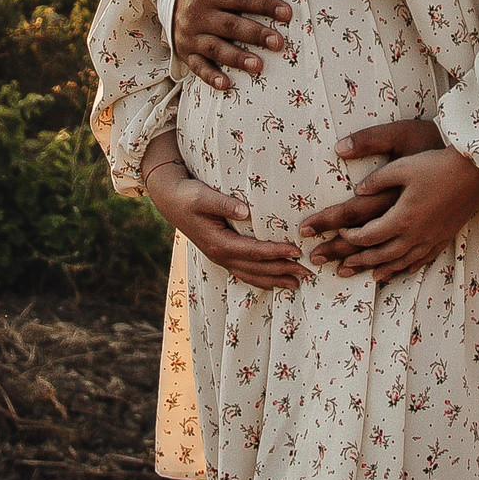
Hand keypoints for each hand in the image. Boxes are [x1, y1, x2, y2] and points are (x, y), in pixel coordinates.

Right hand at [147, 163, 309, 290]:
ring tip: (297, 283)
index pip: (254, 252)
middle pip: (257, 269)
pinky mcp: (221, 255)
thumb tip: (244, 210)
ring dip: (275, 280)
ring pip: (251, 275)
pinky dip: (261, 279)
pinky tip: (274, 282)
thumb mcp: (203, 196)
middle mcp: (221, 255)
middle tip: (308, 272)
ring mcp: (220, 258)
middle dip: (283, 271)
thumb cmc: (188, 196)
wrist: (170, 201)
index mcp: (219, 243)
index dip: (276, 252)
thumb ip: (223, 204)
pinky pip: (244, 273)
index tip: (297, 251)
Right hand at [175, 0, 292, 92]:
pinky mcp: (187, 52)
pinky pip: (198, 66)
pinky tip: (226, 84)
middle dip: (255, 34)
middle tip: (278, 43)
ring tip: (258, 66)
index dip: (264, 5)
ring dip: (237, 58)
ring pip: (216, 48)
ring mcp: (191, 35)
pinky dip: (210, 77)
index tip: (287, 13)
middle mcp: (198, 14)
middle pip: (230, 25)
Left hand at [303, 139, 478, 283]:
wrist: (475, 171)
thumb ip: (377, 180)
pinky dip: (408, 267)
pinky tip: (403, 269)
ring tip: (369, 276)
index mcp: (401, 217)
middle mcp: (415, 234)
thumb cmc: (437, 164)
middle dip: (358, 260)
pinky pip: (423, 259)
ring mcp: (431, 238)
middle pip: (381, 255)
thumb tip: (357, 190)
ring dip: (382, 269)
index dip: (349, 237)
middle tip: (340, 264)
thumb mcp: (402, 166)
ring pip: (401, 262)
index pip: (367, 235)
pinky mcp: (444, 237)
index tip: (339, 232)